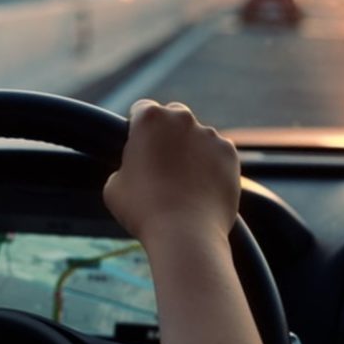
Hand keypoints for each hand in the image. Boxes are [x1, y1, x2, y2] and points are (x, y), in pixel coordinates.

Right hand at [103, 100, 239, 246]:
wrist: (185, 234)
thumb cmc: (143, 211)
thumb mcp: (113, 186)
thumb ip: (124, 165)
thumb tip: (135, 167)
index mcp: (149, 119)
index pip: (142, 110)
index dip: (138, 129)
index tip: (139, 146)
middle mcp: (182, 119)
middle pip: (174, 115)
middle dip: (168, 132)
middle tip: (162, 162)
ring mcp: (210, 135)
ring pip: (198, 136)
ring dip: (192, 150)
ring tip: (184, 183)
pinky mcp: (230, 154)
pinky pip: (217, 154)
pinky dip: (211, 165)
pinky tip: (201, 188)